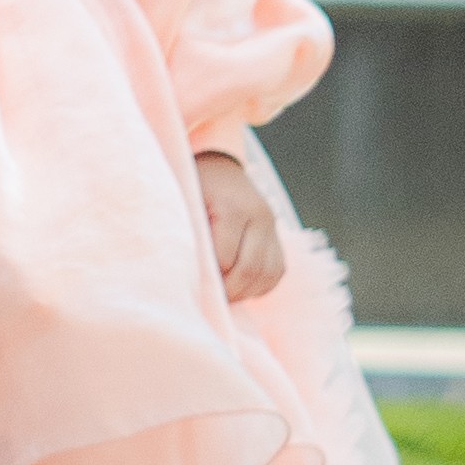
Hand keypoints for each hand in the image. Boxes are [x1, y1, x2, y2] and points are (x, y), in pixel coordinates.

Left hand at [195, 149, 285, 300]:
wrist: (218, 165)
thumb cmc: (194, 186)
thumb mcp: (185, 202)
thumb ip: (191, 235)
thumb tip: (191, 275)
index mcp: (233, 206)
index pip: (224, 258)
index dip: (209, 278)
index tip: (193, 287)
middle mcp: (260, 216)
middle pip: (250, 269)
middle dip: (229, 291)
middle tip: (209, 299)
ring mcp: (272, 226)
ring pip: (268, 274)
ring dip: (245, 291)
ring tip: (224, 295)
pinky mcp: (278, 237)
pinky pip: (276, 271)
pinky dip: (259, 285)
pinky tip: (240, 286)